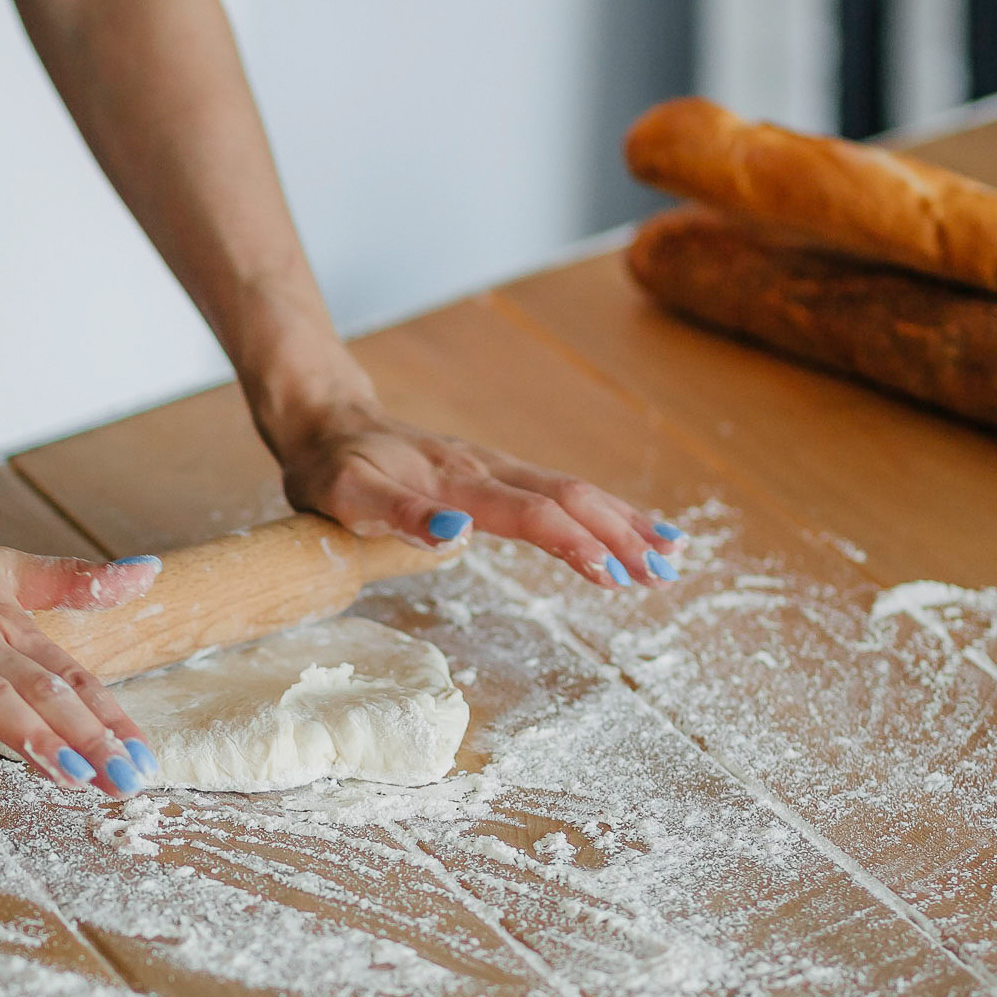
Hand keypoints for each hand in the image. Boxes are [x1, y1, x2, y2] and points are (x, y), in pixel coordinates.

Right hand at [0, 520, 162, 795]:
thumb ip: (68, 579)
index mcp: (5, 619)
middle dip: (87, 736)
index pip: (70, 673)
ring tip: (68, 774)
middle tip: (123, 781)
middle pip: (40, 687)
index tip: (143, 756)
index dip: (110, 715)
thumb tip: (146, 573)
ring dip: (30, 734)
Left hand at [273, 400, 686, 589]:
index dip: (571, 543)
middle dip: (620, 535)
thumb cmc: (331, 468)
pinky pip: (556, 491)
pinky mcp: (492, 473)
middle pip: (568, 497)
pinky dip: (601, 510)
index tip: (612, 574)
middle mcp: (484, 469)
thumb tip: (457, 534)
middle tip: (666, 574)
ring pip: (572, 491)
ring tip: (672, 555)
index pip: (528, 512)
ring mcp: (492, 468)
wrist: (324, 422)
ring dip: (623, 522)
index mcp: (455, 480)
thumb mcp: (348, 495)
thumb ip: (399, 515)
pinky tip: (629, 527)